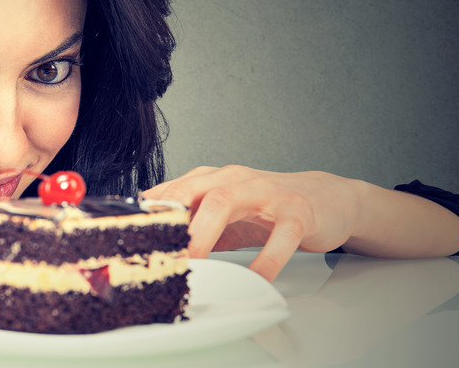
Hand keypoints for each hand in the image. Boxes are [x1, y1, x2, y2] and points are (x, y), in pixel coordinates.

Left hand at [142, 166, 362, 280]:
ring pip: (227, 201)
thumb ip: (191, 224)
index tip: (132, 236)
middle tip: (159, 250)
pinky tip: (254, 279)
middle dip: (173, 218)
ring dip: (204, 232)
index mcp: (214, 179)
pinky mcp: (297, 213)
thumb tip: (150, 241)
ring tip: (193, 262)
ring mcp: (267, 193)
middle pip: (195, 189)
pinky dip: (265, 259)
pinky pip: (279, 236)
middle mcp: (236, 180)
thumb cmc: (266, 208)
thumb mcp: (223, 213)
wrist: (325, 198)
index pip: (175, 190)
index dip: (152, 212)